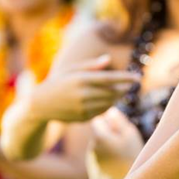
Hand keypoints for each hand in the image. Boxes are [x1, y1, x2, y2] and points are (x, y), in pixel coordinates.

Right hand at [20, 55, 140, 122]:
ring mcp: (83, 108)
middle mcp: (83, 94)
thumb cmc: (59, 82)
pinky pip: (102, 112)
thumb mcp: (72, 69)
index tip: (138, 77)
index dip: (126, 78)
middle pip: (112, 92)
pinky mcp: (83, 118)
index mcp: (81, 79)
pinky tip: (108, 100)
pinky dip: (108, 106)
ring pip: (109, 103)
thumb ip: (91, 65)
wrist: (40, 105)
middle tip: (131, 84)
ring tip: (121, 91)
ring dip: (118, 97)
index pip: (110, 78)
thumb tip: (108, 59)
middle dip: (125, 88)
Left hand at [91, 107, 143, 178]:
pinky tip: (118, 159)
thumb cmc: (131, 154)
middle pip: (98, 132)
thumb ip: (118, 120)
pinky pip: (101, 154)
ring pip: (100, 143)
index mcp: (99, 136)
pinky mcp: (96, 166)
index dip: (109, 121)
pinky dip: (107, 153)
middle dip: (108, 132)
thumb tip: (110, 111)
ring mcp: (93, 157)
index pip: (98, 120)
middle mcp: (93, 145)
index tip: (119, 128)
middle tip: (123, 139)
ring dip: (108, 143)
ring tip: (122, 151)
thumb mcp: (129, 133)